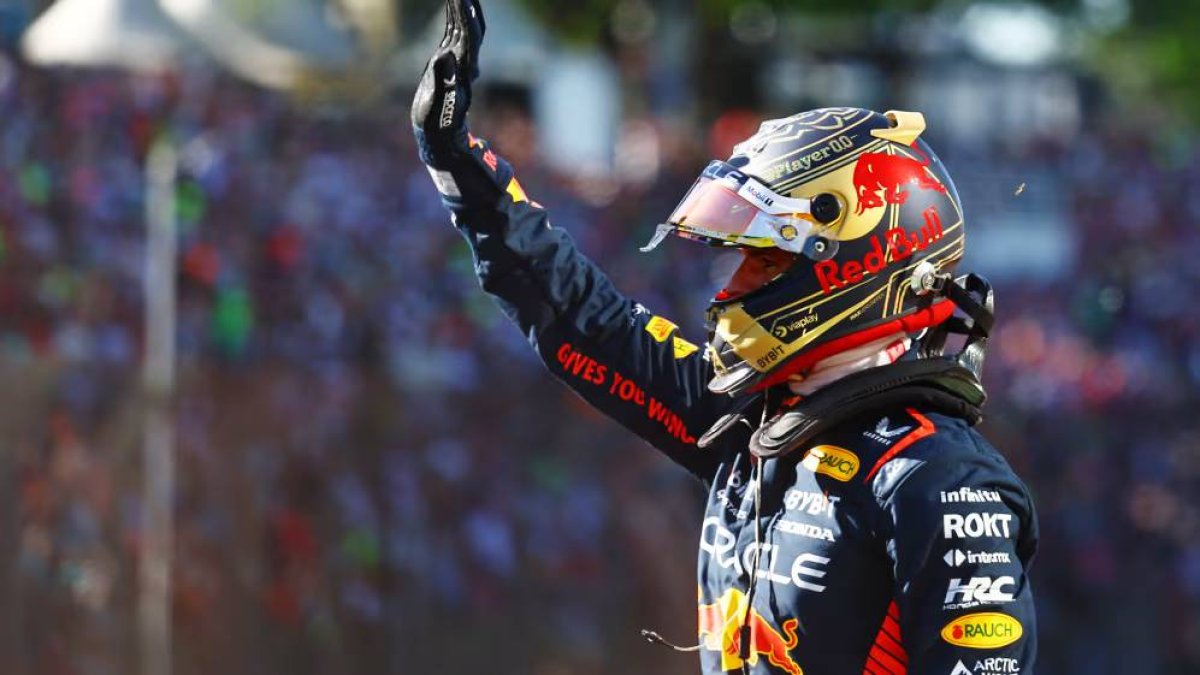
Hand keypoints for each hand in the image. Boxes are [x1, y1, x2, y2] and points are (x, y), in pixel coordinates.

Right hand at [411, 0, 484, 153]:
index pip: (469, 36)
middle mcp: (464, 64)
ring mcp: (458, 63)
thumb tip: (445, 54)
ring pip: (465, 29)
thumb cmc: (436, 125)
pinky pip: (456, 35)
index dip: (466, 15)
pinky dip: (455, 18)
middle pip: (472, 28)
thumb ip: (440, 79)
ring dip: (462, 9)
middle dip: (468, 6)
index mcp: (462, 71)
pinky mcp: (449, 65)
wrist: (440, 138)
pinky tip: (453, 7)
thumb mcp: (435, 104)